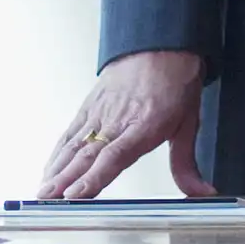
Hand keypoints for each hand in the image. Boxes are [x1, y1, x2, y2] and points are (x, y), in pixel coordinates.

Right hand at [39, 51, 211, 202]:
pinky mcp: (90, 106)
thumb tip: (202, 192)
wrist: (162, 43)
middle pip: (87, 154)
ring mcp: (100, 112)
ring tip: (42, 192)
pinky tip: (49, 170)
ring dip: (55, 170)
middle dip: (64, 180)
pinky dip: (57, 153)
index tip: (76, 194)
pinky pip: (70, 132)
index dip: (94, 177)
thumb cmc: (175, 81)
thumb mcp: (189, 123)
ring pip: (73, 144)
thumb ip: (187, 164)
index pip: (115, 156)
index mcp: (144, 125)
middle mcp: (117, 119)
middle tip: (47, 200)